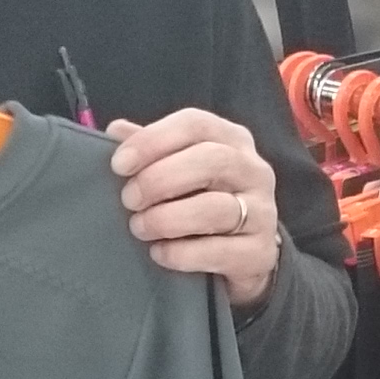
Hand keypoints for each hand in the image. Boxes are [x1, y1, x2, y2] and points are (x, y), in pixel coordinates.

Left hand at [108, 107, 282, 311]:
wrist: (245, 253)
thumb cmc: (205, 199)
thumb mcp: (181, 167)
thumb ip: (153, 148)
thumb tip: (116, 131)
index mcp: (232, 139)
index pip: (195, 124)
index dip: (153, 140)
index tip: (119, 164)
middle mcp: (254, 170)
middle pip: (211, 160)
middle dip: (159, 180)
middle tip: (129, 200)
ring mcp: (263, 212)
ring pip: (215, 208)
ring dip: (167, 218)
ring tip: (140, 227)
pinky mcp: (260, 252)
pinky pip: (218, 251)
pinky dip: (181, 253)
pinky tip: (159, 253)